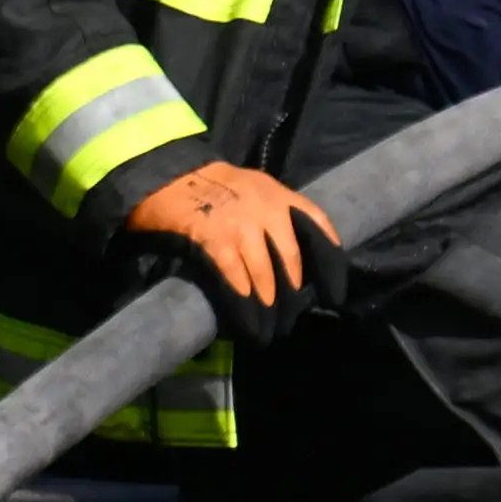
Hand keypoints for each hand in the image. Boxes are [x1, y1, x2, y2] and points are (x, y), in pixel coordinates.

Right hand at [126, 160, 343, 340]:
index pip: (317, 222)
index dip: (331, 258)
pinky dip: (243, 301)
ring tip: (268, 323)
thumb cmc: (210, 187)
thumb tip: (291, 256)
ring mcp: (240, 225)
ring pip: (265, 273)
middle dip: (293, 290)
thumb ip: (274, 212)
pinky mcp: (214, 240)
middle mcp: (265, 208)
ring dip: (268, 302)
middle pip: (291, 258)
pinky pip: (236, 277)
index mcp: (276, 194)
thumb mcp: (252, 188)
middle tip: (291, 313)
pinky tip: (247, 317)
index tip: (334, 290)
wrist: (166, 178)